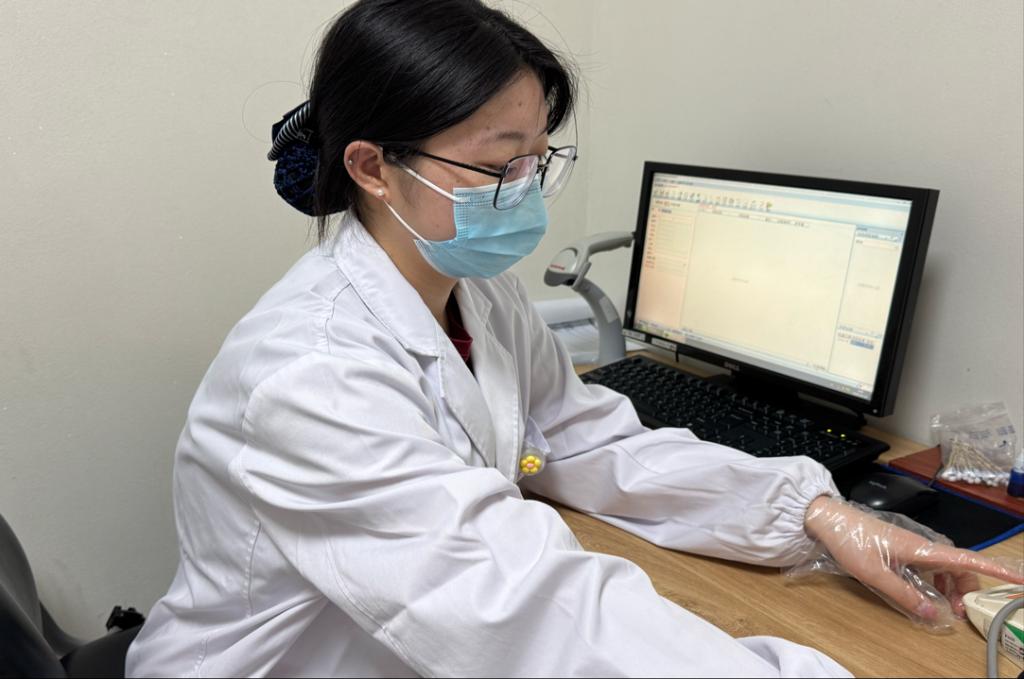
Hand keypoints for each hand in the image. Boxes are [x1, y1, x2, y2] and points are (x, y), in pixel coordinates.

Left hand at [798, 495, 1023, 628]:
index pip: (967, 560)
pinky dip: (934, 582)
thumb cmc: (849, 540)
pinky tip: (924, 594)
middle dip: (966, 588)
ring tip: (942, 607)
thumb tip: (936, 614)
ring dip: (950, 587)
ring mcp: (912, 547)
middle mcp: (922, 546)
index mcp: (921, 548)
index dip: (996, 569)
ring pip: (944, 569)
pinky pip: (928, 568)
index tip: (1020, 578)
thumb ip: (905, 595)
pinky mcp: (901, 550)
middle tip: (958, 611)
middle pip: (959, 568)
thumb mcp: (874, 574)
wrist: (827, 520)